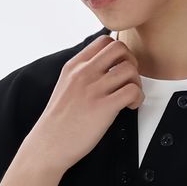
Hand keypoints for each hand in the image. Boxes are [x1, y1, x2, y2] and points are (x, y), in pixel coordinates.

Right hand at [25, 34, 143, 173]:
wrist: (48, 144)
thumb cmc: (58, 121)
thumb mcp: (65, 85)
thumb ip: (82, 73)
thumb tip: (104, 67)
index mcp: (74, 66)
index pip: (104, 40)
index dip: (119, 52)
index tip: (119, 66)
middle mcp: (84, 73)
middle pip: (119, 48)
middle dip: (131, 61)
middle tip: (128, 79)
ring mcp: (94, 89)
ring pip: (130, 68)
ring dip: (137, 82)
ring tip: (129, 96)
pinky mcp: (104, 107)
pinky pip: (133, 90)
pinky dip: (138, 98)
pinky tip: (130, 106)